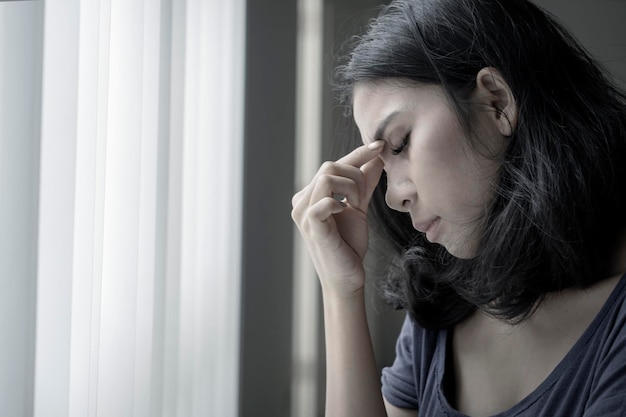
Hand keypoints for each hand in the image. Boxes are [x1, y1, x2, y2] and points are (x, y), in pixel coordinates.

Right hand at [291, 141, 384, 295]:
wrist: (347, 277)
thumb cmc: (349, 245)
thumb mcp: (359, 208)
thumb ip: (364, 184)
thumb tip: (376, 158)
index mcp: (311, 195)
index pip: (333, 165)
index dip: (357, 154)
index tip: (380, 146)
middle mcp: (302, 200)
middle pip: (329, 166)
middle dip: (355, 175)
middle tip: (364, 197)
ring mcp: (303, 212)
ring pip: (327, 177)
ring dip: (350, 187)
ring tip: (356, 205)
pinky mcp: (311, 225)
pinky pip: (325, 200)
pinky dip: (341, 202)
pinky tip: (346, 212)